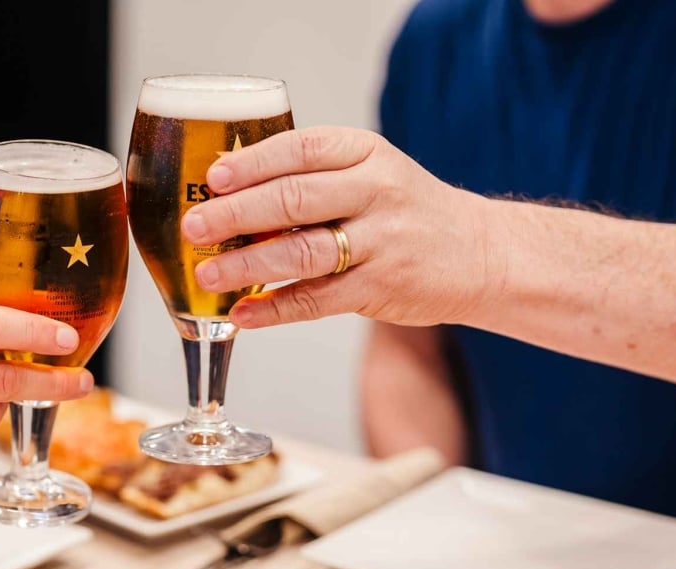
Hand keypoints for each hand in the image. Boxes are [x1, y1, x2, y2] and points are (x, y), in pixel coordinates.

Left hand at [179, 126, 500, 329]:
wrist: (479, 253)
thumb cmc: (406, 212)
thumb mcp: (371, 174)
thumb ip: (313, 179)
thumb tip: (229, 197)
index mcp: (366, 152)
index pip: (301, 149)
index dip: (252, 163)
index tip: (213, 177)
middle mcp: (376, 191)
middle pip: (293, 199)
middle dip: (235, 214)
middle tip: (195, 227)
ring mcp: (381, 242)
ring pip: (302, 252)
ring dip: (247, 266)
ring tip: (208, 274)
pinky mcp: (382, 287)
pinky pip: (318, 300)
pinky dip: (276, 309)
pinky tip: (244, 313)